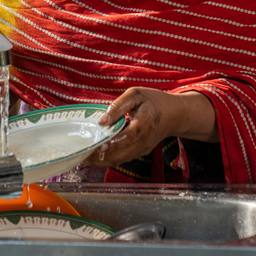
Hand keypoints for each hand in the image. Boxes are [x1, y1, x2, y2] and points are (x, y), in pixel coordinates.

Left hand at [85, 87, 216, 168]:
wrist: (173, 115)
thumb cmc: (153, 102)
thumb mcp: (136, 95)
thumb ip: (118, 106)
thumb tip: (103, 120)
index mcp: (144, 124)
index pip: (129, 136)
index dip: (115, 141)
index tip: (100, 144)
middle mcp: (143, 141)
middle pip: (121, 154)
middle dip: (101, 155)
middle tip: (82, 153)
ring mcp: (141, 149)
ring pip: (119, 160)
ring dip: (101, 161)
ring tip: (83, 157)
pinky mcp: (139, 153)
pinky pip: (121, 159)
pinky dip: (107, 160)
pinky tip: (93, 156)